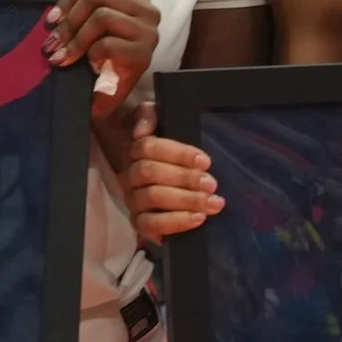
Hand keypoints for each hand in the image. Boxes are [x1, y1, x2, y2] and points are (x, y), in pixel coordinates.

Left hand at [49, 0, 161, 114]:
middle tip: (52, 43)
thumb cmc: (92, 52)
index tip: (51, 22)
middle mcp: (148, 8)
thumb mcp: (83, 8)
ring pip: (101, 17)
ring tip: (63, 58)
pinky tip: (89, 67)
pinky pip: (106, 43)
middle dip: (69, 21)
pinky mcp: (145, 54)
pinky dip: (90, 56)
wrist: (103, 97)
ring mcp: (150, 31)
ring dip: (75, 41)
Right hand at [110, 98, 222, 238]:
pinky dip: (174, 223)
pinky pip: (149, 226)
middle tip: (212, 184)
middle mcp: (128, 175)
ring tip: (212, 203)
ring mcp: (132, 199)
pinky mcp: (138, 221)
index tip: (206, 161)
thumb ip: (149, 116)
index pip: (148, 147)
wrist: (164, 173)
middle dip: (184, 178)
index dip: (178, 154)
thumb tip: (140, 130)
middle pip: (149, 173)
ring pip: (151, 198)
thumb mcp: (162, 120)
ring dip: (185, 201)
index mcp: (133, 150)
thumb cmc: (169, 146)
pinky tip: (197, 219)